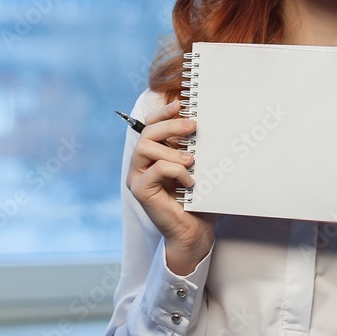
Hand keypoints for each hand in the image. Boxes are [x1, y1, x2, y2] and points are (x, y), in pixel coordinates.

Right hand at [125, 99, 214, 274]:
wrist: (194, 231)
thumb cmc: (196, 199)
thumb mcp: (195, 167)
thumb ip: (190, 147)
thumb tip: (199, 122)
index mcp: (152, 156)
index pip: (150, 126)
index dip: (162, 113)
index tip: (180, 104)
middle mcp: (140, 165)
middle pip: (147, 133)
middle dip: (170, 125)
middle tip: (193, 126)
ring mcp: (138, 177)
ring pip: (145, 148)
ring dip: (172, 150)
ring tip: (192, 160)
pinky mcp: (141, 191)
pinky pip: (156, 170)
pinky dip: (176, 171)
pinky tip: (189, 182)